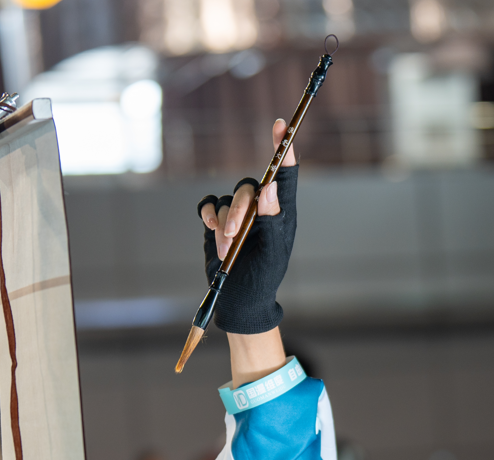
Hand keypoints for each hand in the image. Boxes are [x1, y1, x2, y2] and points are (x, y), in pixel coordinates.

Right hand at [196, 120, 296, 334]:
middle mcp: (261, 208)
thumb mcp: (273, 253)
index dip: (283, 148)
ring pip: (226, 199)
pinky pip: (209, 205)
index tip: (280, 125)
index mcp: (281, 214)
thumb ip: (272, 221)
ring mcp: (238, 213)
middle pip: (248, 187)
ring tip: (228, 249)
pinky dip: (208, 215)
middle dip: (239, 208)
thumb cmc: (264, 278)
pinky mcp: (218, 221)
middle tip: (235, 233)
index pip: (285, 175)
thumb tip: (270, 188)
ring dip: (224, 223)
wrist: (239, 299)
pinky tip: (212, 229)